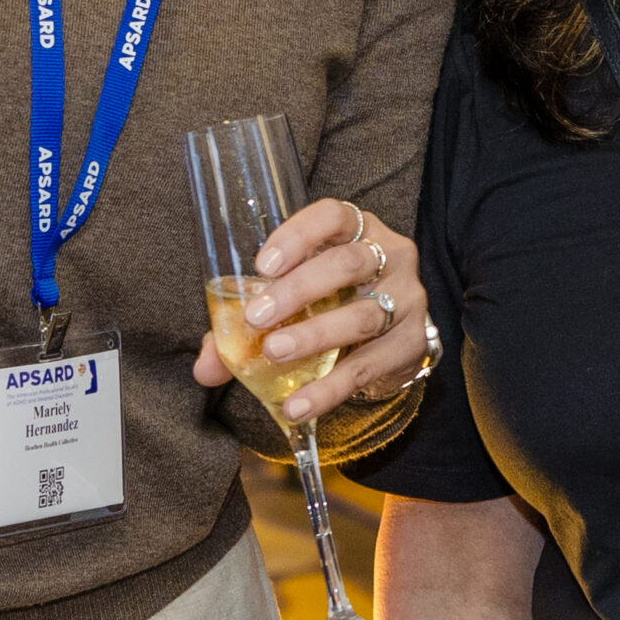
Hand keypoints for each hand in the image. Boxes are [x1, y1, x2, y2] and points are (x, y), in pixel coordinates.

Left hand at [190, 198, 428, 421]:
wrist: (391, 341)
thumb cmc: (334, 305)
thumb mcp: (298, 300)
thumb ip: (248, 325)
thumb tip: (206, 368)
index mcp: (359, 230)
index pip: (334, 216)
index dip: (298, 235)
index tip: (262, 265)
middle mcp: (391, 256)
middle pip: (348, 263)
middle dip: (299, 289)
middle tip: (258, 316)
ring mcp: (408, 299)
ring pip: (364, 314)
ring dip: (314, 335)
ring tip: (275, 352)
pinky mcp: (413, 343)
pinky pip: (368, 366)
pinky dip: (329, 388)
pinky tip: (298, 403)